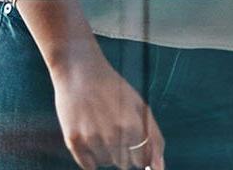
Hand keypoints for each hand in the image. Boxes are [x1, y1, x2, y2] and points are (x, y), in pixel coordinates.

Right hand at [49, 50, 165, 169]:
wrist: (80, 73)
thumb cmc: (114, 88)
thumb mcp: (140, 106)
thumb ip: (154, 137)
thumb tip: (159, 166)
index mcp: (133, 125)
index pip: (141, 160)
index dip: (140, 154)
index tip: (135, 145)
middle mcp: (112, 135)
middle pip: (123, 164)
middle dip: (124, 151)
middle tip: (116, 129)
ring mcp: (91, 139)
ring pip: (106, 163)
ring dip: (107, 153)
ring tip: (103, 129)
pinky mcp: (73, 141)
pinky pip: (88, 166)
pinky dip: (91, 156)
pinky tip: (91, 135)